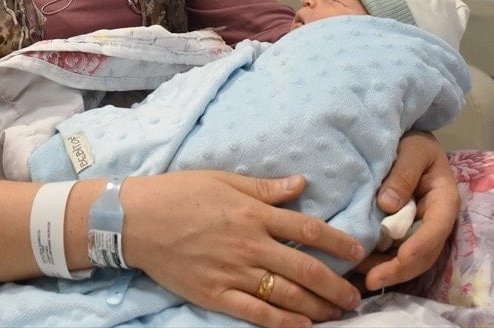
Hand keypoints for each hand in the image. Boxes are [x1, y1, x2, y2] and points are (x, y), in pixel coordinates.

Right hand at [120, 171, 364, 327]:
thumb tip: (301, 184)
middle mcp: (250, 244)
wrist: (136, 221)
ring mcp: (234, 272)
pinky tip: (303, 327)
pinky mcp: (217, 295)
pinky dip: (283, 322)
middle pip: (304, 267)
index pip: (306, 228)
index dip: (337, 241)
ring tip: (338, 313)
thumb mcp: (223, 180)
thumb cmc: (178, 193)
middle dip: (335, 283)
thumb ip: (264, 187)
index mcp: (253, 213)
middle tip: (356, 296)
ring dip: (317, 305)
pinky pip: (257, 313)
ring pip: (287, 294)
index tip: (358, 253)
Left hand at [355, 130, 458, 291]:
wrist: (407, 142)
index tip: (398, 261)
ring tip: (356, 278)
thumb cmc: (413, 143)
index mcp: (445, 201)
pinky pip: (394, 254)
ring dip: (386, 272)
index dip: (418, 249)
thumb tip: (387, 205)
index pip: (436, 231)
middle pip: (423, 255)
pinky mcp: (403, 234)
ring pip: (408, 260)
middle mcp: (435, 222)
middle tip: (370, 281)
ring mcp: (419, 230)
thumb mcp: (412, 150)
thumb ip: (402, 174)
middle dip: (399, 271)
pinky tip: (355, 270)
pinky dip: (378, 264)